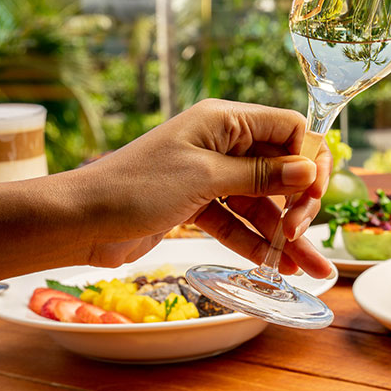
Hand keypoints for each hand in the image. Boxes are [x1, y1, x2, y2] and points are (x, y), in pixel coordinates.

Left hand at [68, 99, 333, 278]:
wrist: (78, 222)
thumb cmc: (135, 188)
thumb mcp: (205, 178)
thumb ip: (260, 175)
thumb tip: (310, 168)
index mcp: (225, 121)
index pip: (289, 129)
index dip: (309, 158)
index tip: (313, 194)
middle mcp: (223, 144)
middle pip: (281, 169)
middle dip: (298, 202)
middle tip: (299, 233)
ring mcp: (212, 176)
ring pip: (263, 203)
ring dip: (285, 234)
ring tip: (312, 269)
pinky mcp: (199, 205)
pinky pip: (240, 221)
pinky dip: (257, 242)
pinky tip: (279, 265)